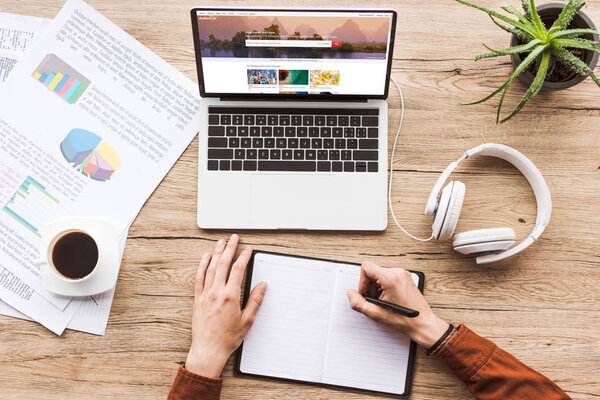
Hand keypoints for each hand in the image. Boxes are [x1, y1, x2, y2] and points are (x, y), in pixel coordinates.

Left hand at [185, 234, 266, 377]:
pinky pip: (199, 277)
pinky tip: (205, 258)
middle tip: (234, 238)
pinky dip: (202, 266)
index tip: (247, 250)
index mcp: (230, 296)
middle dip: (230, 248)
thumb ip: (255, 300)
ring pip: (211, 267)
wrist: (208, 349)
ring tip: (221, 242)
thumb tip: (262, 286)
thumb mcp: (247, 320)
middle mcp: (216, 292)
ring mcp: (205, 294)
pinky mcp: (197, 299)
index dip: (243, 257)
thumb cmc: (227, 338)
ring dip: (216, 253)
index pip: (238, 270)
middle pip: (223, 264)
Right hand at [346, 262, 448, 348]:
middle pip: (372, 272)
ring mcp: (403, 274)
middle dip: (369, 287)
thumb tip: (351, 294)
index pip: (366, 267)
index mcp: (390, 278)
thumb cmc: (405, 320)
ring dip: (376, 288)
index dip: (362, 282)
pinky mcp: (405, 278)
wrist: (423, 324)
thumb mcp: (376, 314)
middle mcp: (398, 272)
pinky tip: (387, 300)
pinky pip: (388, 277)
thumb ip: (358, 303)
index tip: (365, 294)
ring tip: (381, 302)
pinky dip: (384, 287)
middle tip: (373, 301)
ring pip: (379, 274)